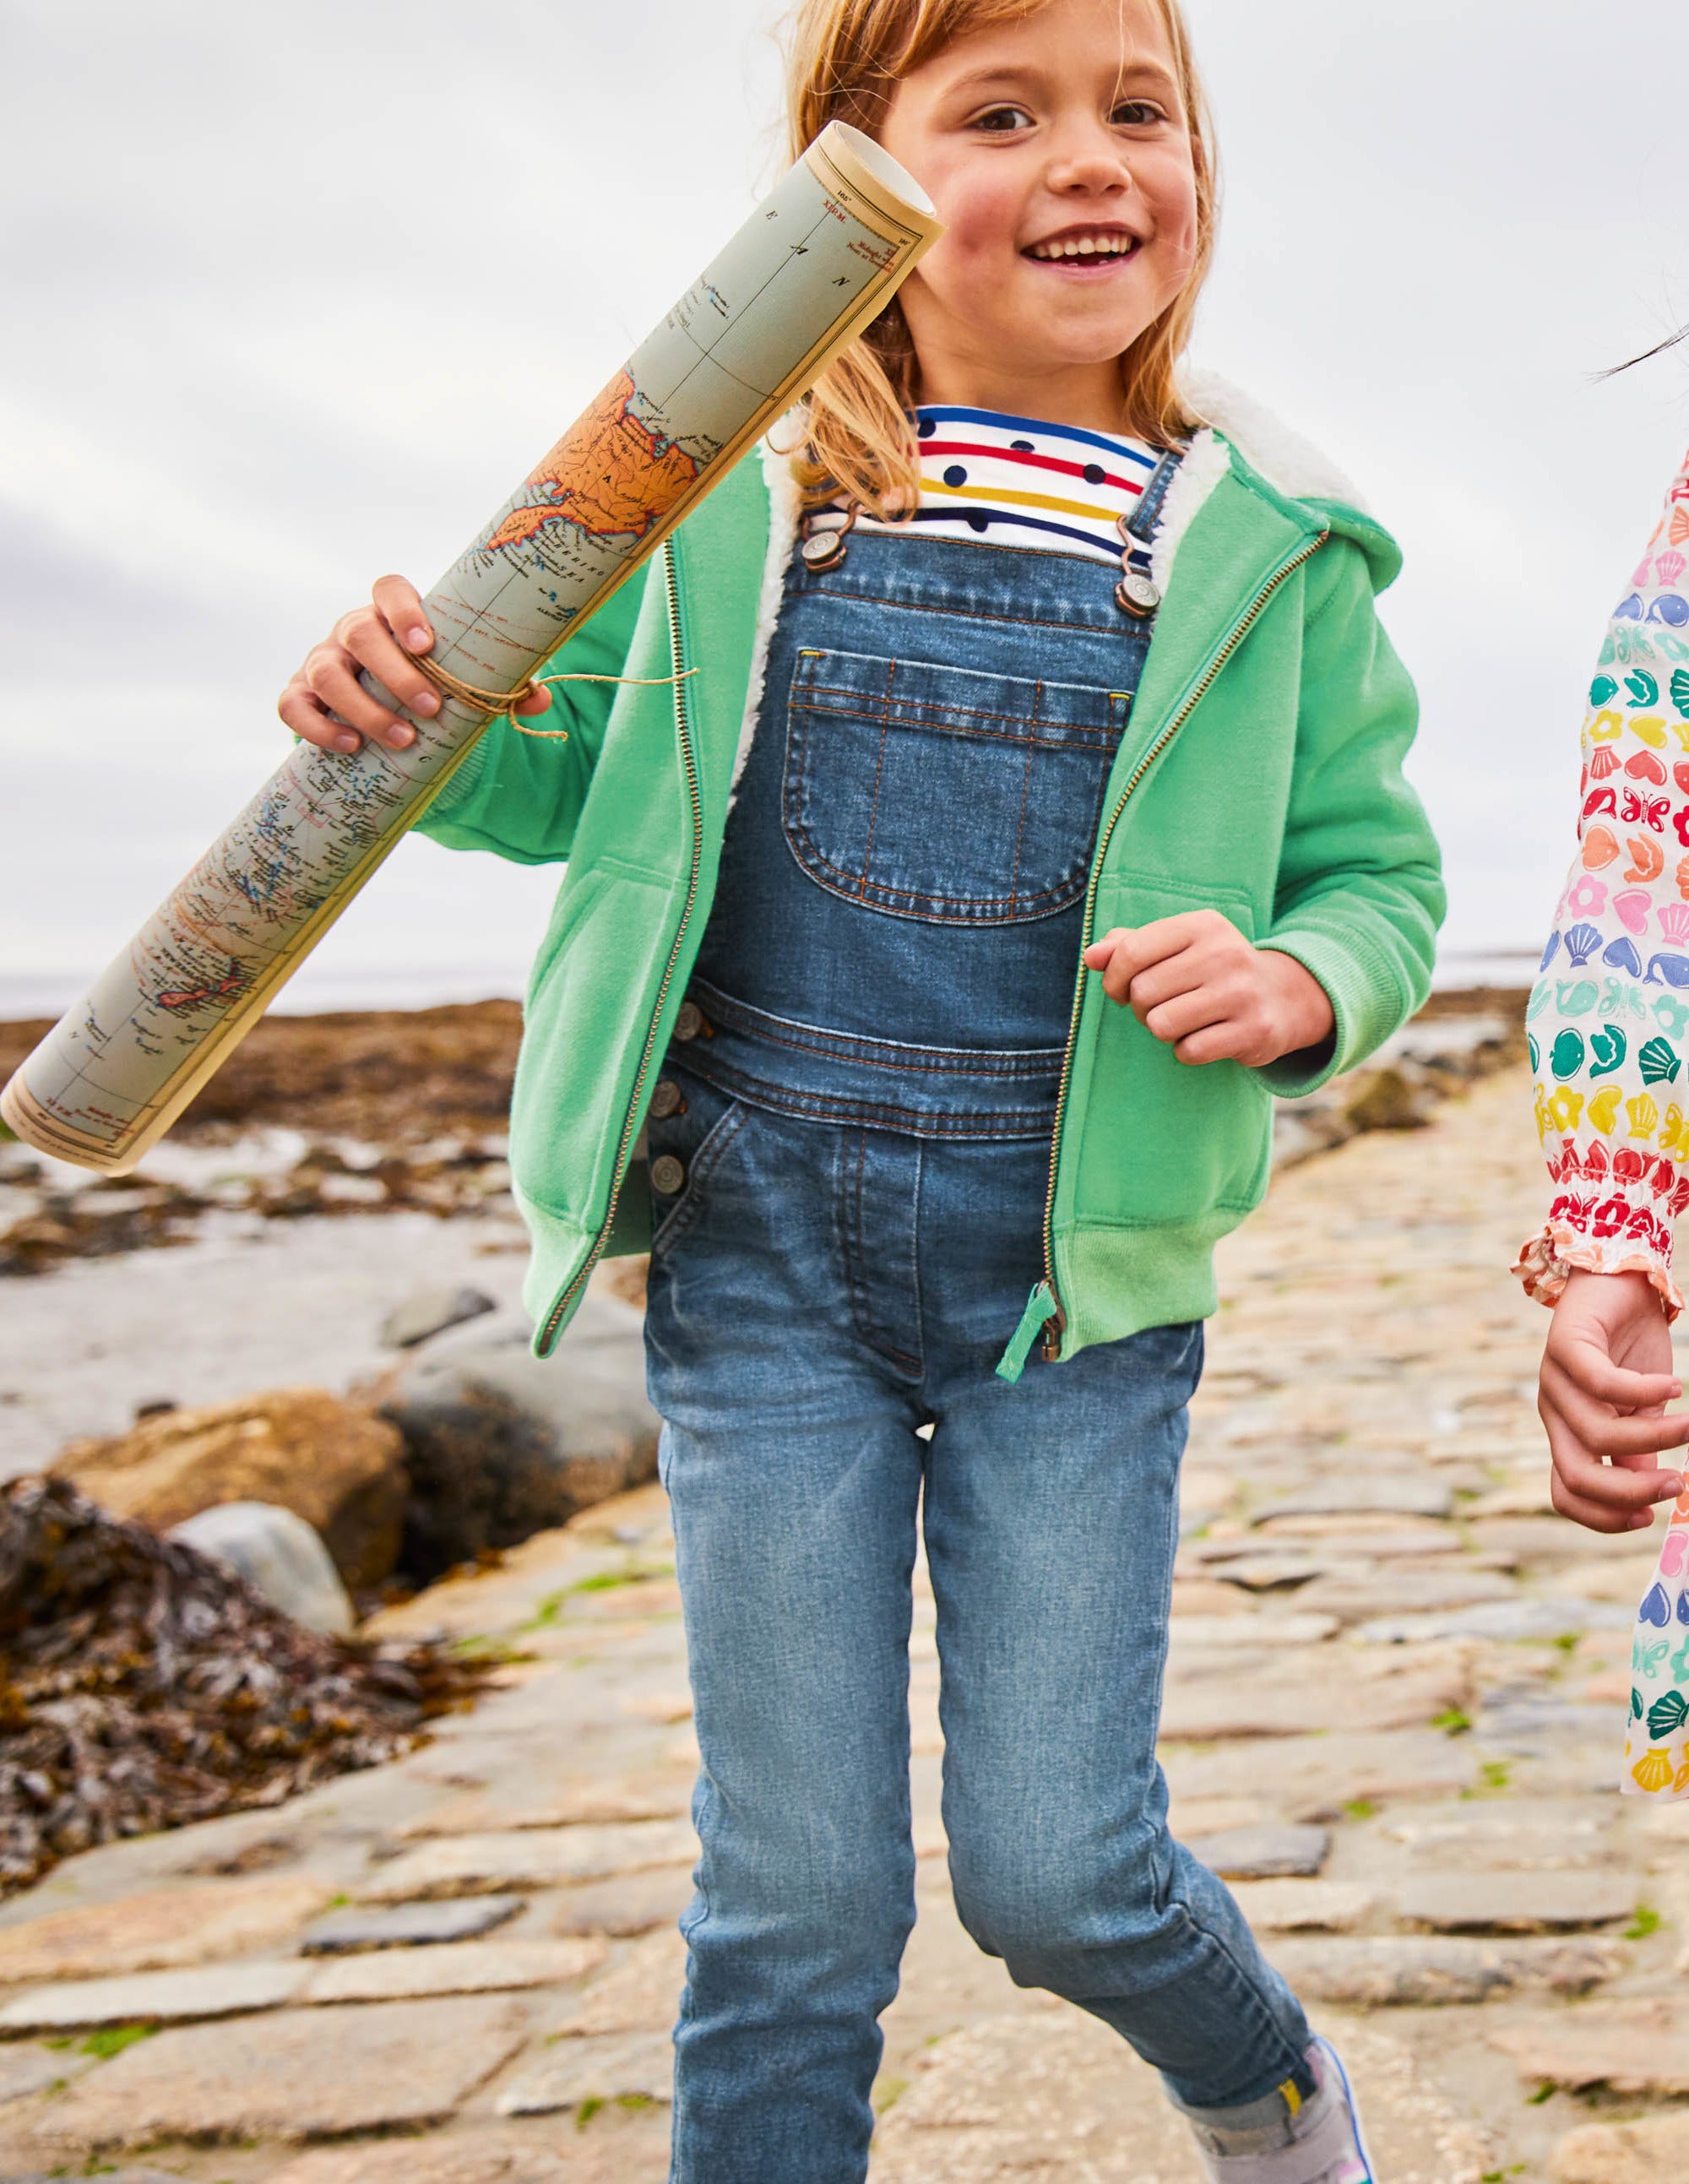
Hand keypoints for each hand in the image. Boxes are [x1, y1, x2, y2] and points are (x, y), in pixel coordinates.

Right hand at [277, 574, 550, 753]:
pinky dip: (318, 727)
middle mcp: (351, 630)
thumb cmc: (431, 687)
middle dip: (394, 672)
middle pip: (359, 632)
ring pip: (326, 671)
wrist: (386, 718)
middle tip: (430, 709)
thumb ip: (502, 685)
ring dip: (363, 707)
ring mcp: (321, 660)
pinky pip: (293, 706)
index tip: (427, 645)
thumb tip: (539, 699)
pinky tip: (351, 746)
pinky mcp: (299, 695)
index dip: (404, 610)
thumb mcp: (464, 682)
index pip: (389, 588)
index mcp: (391, 615)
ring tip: (402, 739)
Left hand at [1083, 911, 1334, 1066]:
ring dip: (1163, 1030)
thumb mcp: (1177, 947)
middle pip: (1143, 992)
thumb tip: (1091, 957)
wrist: (1282, 997)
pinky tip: (1204, 1038)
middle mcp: (1225, 953)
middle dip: (1141, 1008)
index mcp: (1202, 925)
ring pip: (1161, 1024)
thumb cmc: (1212, 970)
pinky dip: (1186, 1051)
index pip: (1131, 951)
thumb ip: (1129, 947)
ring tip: (1183, 1022)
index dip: (1113, 978)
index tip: (1122, 990)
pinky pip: (1188, 1051)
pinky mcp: (1252, 1030)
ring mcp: (1241, 992)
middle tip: (1162, 1007)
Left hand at [1539, 1269, 1687, 1532]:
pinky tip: (1673, 1388)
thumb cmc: (1632, 1353)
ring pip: (1595, 1432)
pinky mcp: (1564, 1344)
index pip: (1566, 1493)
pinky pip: (1599, 1382)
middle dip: (1629, 1490)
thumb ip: (1641, 1450)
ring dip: (1653, 1436)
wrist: (1622, 1284)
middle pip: (1576, 1473)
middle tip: (1677, 1484)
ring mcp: (1553, 1380)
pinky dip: (1641, 1391)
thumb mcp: (1642, 1411)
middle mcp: (1554, 1413)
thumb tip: (1656, 1492)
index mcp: (1568, 1435)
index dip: (1602, 1516)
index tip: (1650, 1518)